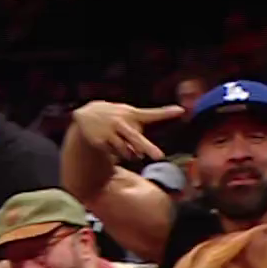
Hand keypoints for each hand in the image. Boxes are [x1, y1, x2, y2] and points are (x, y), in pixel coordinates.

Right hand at [70, 102, 185, 162]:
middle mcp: (122, 123)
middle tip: (159, 157)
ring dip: (130, 155)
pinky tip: (111, 146)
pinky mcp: (100, 141)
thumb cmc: (115, 116)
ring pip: (126, 151)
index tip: (181, 110)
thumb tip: (148, 146)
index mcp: (132, 114)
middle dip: (148, 148)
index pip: (151, 114)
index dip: (166, 113)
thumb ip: (144, 123)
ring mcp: (110, 132)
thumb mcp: (129, 113)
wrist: (85, 115)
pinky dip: (116, 154)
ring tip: (129, 151)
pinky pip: (113, 154)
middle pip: (137, 138)